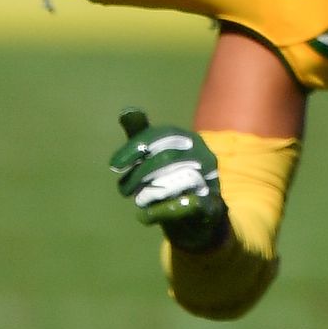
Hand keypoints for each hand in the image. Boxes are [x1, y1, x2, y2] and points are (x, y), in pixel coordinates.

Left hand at [109, 107, 228, 252]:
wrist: (201, 217)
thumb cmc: (172, 180)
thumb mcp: (156, 155)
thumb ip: (141, 135)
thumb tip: (126, 111)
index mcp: (189, 139)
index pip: (161, 135)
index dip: (136, 147)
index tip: (115, 165)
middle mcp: (203, 155)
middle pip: (166, 158)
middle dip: (139, 174)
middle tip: (124, 189)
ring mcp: (210, 181)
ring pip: (174, 182)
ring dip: (149, 193)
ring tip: (139, 200)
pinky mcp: (212, 207)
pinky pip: (186, 206)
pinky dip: (161, 211)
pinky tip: (145, 215)